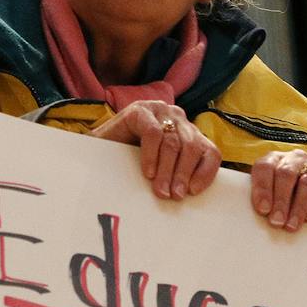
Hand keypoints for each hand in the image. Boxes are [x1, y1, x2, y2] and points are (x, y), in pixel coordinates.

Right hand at [91, 101, 221, 200]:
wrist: (97, 152)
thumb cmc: (130, 163)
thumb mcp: (161, 170)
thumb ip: (177, 175)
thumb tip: (189, 196)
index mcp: (188, 134)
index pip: (209, 151)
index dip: (206, 172)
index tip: (194, 191)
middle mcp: (178, 119)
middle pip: (191, 148)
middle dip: (183, 175)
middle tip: (175, 196)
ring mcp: (160, 111)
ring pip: (173, 142)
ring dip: (167, 170)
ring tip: (160, 190)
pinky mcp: (140, 110)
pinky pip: (153, 133)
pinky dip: (152, 155)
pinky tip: (148, 172)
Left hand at [250, 149, 306, 232]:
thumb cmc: (281, 192)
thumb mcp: (268, 191)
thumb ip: (263, 200)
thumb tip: (262, 216)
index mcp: (273, 159)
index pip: (265, 167)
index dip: (263, 188)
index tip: (262, 210)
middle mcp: (294, 159)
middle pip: (286, 174)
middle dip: (281, 201)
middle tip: (277, 222)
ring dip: (299, 207)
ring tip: (292, 226)